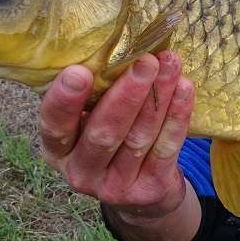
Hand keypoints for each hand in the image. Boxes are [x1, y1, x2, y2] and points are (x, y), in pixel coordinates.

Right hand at [39, 50, 195, 220]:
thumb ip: (91, 97)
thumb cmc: (107, 139)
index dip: (64, 101)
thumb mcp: (87, 123)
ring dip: (158, 98)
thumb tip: (112, 45)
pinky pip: (165, 148)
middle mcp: (81, 172)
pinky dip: (177, 117)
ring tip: (170, 63)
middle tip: (145, 61)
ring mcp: (115, 186)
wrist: (138, 195)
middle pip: (103, 133)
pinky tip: (185, 88)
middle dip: (126, 95)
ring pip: (138, 138)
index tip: (79, 71)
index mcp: (58, 151)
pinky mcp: (149, 189)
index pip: (54, 126)